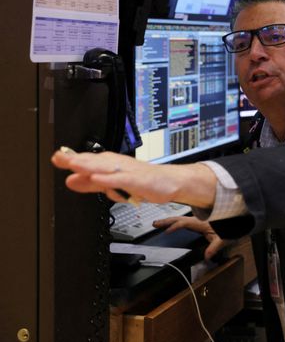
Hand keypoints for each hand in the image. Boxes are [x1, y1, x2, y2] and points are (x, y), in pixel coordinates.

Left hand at [51, 149, 216, 207]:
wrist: (171, 182)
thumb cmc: (144, 181)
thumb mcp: (113, 184)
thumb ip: (91, 183)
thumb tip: (70, 180)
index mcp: (111, 164)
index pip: (88, 160)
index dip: (71, 158)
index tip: (56, 157)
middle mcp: (118, 165)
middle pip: (94, 161)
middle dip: (76, 160)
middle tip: (59, 157)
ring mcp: (127, 171)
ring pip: (106, 168)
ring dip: (90, 165)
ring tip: (74, 164)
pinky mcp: (137, 180)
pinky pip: (121, 180)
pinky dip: (108, 179)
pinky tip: (97, 178)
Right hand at [153, 216, 228, 259]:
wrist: (235, 220)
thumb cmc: (228, 227)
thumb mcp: (223, 239)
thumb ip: (214, 248)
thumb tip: (207, 256)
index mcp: (201, 223)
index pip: (184, 223)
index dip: (175, 226)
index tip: (166, 231)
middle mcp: (198, 219)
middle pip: (179, 219)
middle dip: (166, 221)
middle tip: (155, 224)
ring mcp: (198, 219)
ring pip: (180, 218)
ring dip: (169, 220)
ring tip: (158, 223)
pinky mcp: (198, 221)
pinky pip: (184, 219)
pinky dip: (175, 221)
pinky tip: (170, 224)